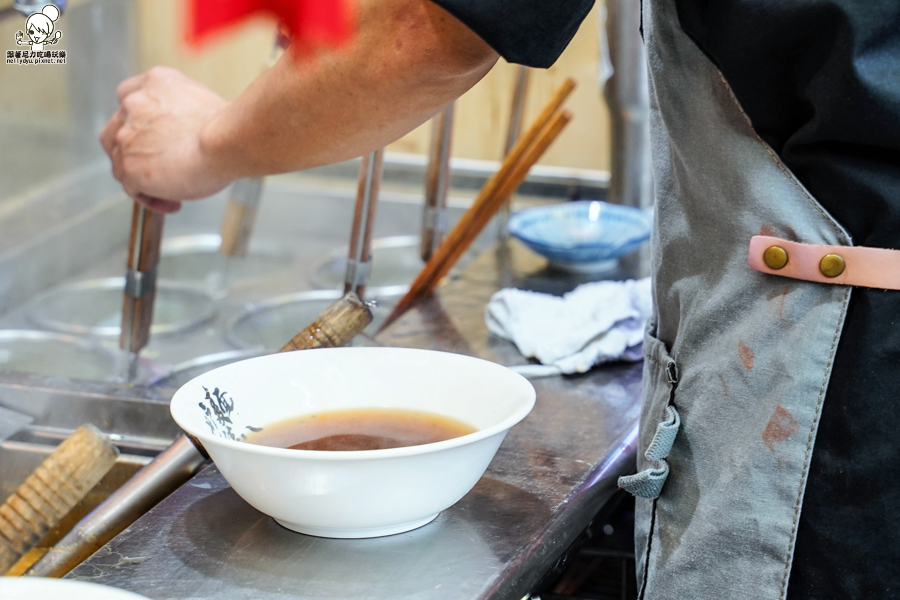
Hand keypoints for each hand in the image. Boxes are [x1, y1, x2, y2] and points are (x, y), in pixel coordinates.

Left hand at [100, 67, 232, 212]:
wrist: (227, 142)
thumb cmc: (227, 127)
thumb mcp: (201, 102)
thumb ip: (180, 112)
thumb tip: (185, 133)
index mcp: (153, 83)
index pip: (127, 98)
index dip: (135, 121)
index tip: (149, 137)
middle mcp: (133, 105)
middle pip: (115, 132)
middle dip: (131, 152)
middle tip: (155, 168)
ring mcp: (127, 136)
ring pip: (120, 163)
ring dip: (141, 179)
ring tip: (170, 192)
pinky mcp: (130, 167)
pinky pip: (132, 189)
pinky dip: (151, 198)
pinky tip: (173, 202)